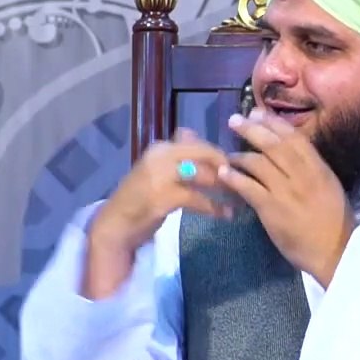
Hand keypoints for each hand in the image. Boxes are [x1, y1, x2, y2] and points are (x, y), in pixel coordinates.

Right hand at [83, 129, 230, 298]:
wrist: (114, 227)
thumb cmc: (139, 201)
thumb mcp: (157, 171)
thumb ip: (176, 154)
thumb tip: (191, 132)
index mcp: (160, 148)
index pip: (199, 143)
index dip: (221, 155)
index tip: (237, 168)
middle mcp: (160, 156)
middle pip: (205, 154)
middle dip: (228, 168)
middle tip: (245, 182)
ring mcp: (160, 176)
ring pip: (204, 175)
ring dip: (226, 188)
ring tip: (240, 200)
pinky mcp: (162, 197)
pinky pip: (198, 198)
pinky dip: (215, 207)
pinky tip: (226, 215)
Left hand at [219, 109, 356, 287]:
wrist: (336, 252)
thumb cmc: (335, 222)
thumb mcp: (330, 187)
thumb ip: (312, 169)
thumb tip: (292, 154)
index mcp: (319, 168)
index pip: (294, 137)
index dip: (273, 123)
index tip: (258, 113)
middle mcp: (302, 175)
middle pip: (273, 144)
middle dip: (252, 128)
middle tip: (234, 120)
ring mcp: (286, 191)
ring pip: (259, 163)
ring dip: (240, 155)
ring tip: (228, 155)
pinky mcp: (272, 209)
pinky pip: (249, 187)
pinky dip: (234, 178)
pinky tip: (224, 174)